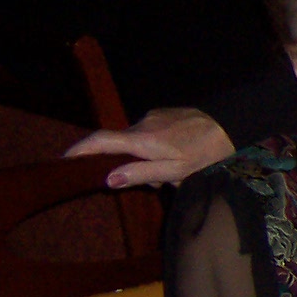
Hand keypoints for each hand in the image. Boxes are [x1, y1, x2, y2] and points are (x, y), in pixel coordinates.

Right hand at [66, 108, 234, 187]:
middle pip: (121, 146)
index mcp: (142, 139)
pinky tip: (180, 156)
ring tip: (177, 172)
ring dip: (149, 158)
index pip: (99, 141)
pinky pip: (151, 134)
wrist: (232, 125)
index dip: (79, 150)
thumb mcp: (175, 171)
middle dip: (131, 165)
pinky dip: (157, 148)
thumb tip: (108, 179)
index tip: (64, 160)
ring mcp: (154, 116)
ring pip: (139, 142)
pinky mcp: (165, 114)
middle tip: (159, 183)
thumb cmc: (205, 152)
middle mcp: (143, 123)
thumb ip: (141, 174)